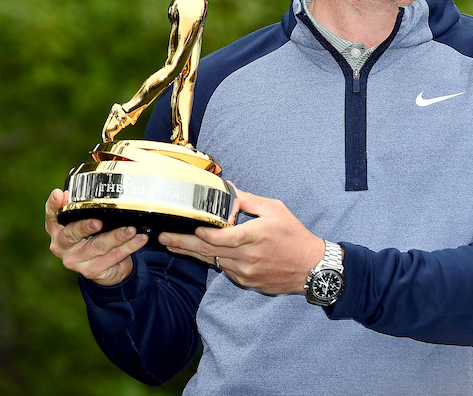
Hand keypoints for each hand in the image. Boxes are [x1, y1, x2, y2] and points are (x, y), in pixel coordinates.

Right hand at [45, 189, 147, 285]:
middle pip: (72, 234)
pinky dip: (129, 247)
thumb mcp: (86, 221)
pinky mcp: (91, 271)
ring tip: (131, 229)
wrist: (104, 268)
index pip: (52, 216)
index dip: (53, 205)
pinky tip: (139, 239)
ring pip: (98, 246)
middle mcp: (62, 246)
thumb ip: (80, 207)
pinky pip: (113, 257)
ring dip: (117, 237)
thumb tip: (70, 192)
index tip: (60, 194)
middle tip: (99, 222)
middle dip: (86, 227)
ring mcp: (75, 260)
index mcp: (57, 230)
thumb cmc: (93, 237)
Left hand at [158, 185, 324, 294]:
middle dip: (182, 243)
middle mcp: (247, 256)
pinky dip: (212, 260)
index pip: (222, 237)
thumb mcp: (275, 210)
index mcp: (254, 236)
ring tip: (172, 245)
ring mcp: (245, 272)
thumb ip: (248, 201)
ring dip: (192, 252)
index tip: (189, 226)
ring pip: (212, 261)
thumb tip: (228, 190)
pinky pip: (224, 269)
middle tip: (162, 239)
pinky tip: (200, 253)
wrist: (311, 267)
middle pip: (209, 251)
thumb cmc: (294, 235)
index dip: (203, 234)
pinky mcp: (246, 281)